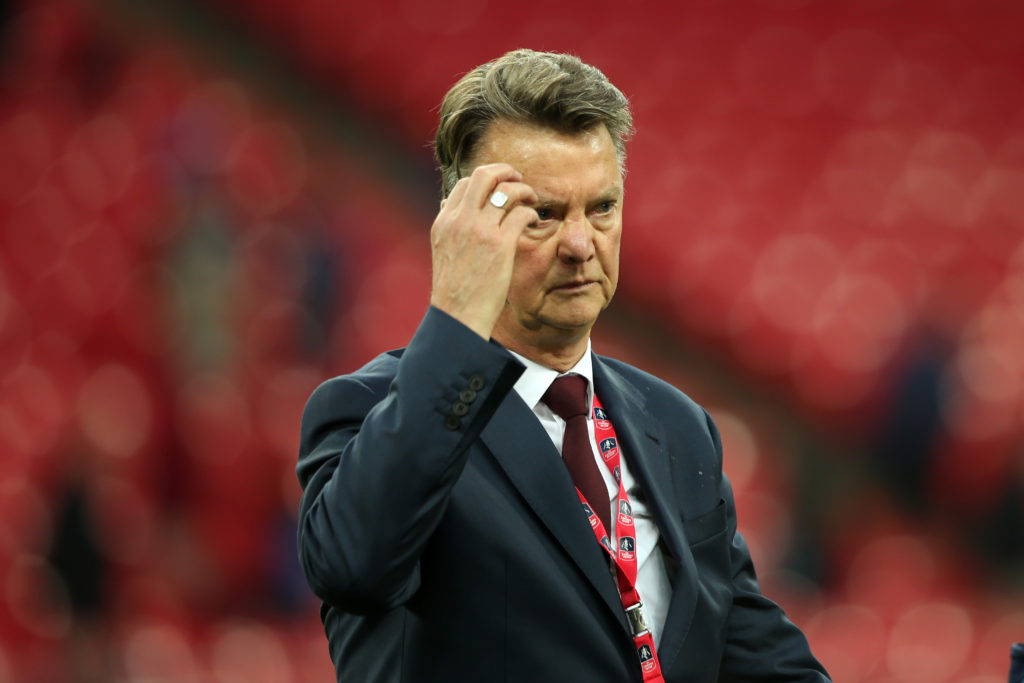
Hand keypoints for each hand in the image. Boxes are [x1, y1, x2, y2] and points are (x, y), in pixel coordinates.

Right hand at [429, 164, 537, 338]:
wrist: (458, 315)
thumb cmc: (454, 289)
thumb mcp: (442, 251)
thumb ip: (448, 227)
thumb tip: (446, 204)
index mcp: (444, 221)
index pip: (465, 184)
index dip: (485, 180)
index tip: (499, 187)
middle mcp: (460, 220)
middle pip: (484, 176)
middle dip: (505, 172)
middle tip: (518, 180)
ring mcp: (480, 231)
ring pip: (507, 190)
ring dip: (524, 190)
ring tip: (532, 199)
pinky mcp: (500, 244)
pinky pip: (521, 213)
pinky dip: (531, 212)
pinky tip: (533, 221)